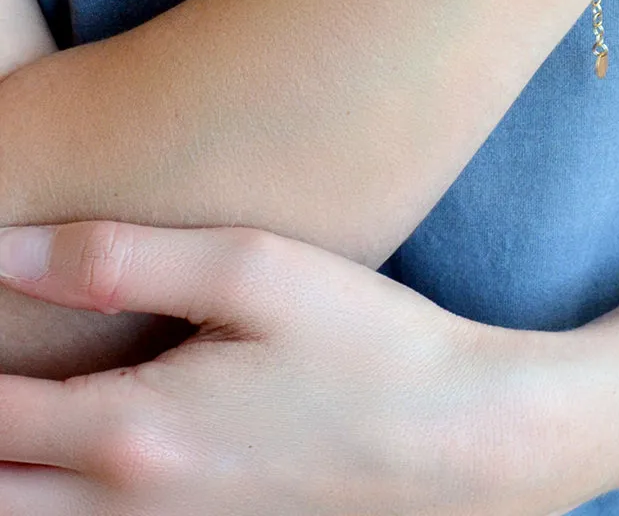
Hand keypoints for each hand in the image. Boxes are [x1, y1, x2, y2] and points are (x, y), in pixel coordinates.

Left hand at [0, 221, 590, 514]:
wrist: (454, 436)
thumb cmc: (366, 344)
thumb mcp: (257, 271)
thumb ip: (121, 258)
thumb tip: (4, 248)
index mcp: (129, 432)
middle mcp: (125, 505)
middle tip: (21, 360)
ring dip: (13, 461)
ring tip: (34, 396)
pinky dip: (55, 489)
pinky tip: (83, 438)